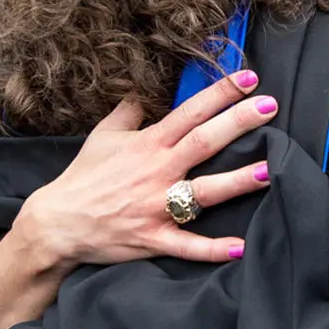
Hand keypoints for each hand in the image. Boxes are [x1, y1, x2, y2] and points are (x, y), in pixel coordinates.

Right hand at [10, 69, 277, 272]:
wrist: (57, 223)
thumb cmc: (83, 177)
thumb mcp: (103, 135)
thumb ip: (130, 111)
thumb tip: (145, 89)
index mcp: (147, 144)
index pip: (189, 112)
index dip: (220, 93)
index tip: (249, 79)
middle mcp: (156, 171)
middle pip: (203, 143)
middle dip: (238, 123)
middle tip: (271, 107)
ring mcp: (155, 206)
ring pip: (203, 192)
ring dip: (236, 182)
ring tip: (268, 170)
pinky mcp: (153, 238)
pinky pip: (187, 245)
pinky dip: (213, 249)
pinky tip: (241, 247)